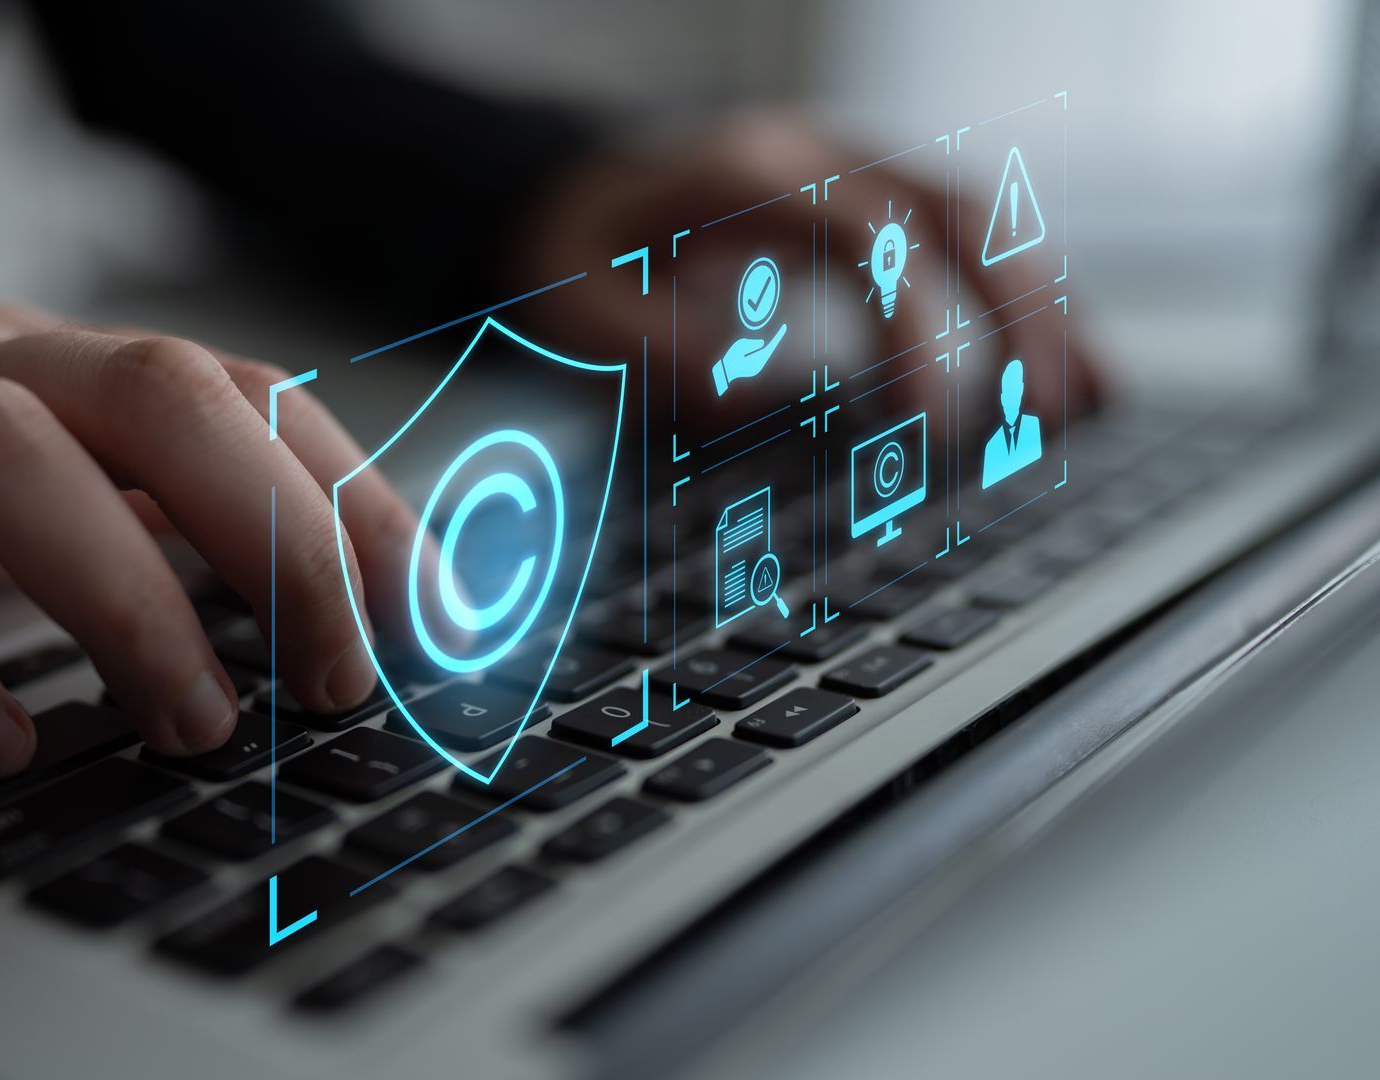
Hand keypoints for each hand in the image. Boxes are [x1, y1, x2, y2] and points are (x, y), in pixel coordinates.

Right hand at [0, 305, 419, 776]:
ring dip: (124, 595)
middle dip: (271, 533)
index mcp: (54, 362)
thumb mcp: (40, 491)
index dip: (349, 491)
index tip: (429, 610)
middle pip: (147, 390)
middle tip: (333, 675)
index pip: (237, 388)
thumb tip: (350, 614)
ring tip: (195, 723)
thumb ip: (168, 523)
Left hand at [511, 109, 1105, 421]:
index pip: (870, 236)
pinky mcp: (865, 206)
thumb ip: (649, 345)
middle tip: (1041, 418)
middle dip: (1014, 313)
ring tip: (1091, 397)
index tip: (929, 425)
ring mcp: (849, 174)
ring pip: (977, 219)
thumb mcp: (575, 305)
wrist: (566, 191)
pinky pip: (961, 241)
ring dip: (1041, 303)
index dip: (914, 325)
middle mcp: (817, 159)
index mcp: (751, 176)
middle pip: (952, 213)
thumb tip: (737, 384)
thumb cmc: (574, 253)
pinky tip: (1061, 364)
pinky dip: (1018, 299)